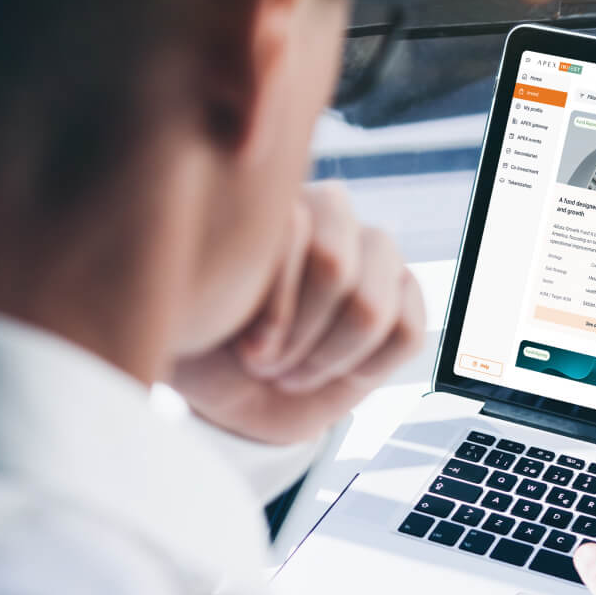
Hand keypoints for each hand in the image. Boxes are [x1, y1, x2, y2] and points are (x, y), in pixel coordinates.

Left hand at [172, 182, 424, 444]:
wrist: (239, 396)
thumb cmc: (206, 344)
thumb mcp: (188, 308)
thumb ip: (218, 264)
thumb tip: (274, 235)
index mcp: (276, 199)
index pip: (290, 233)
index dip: (270, 310)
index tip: (243, 350)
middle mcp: (332, 214)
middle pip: (332, 268)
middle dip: (296, 337)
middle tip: (266, 363)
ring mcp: (375, 255)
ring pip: (371, 307)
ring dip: (326, 358)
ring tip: (295, 370)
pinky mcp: (405, 298)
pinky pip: (407, 333)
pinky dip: (365, 367)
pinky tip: (334, 369)